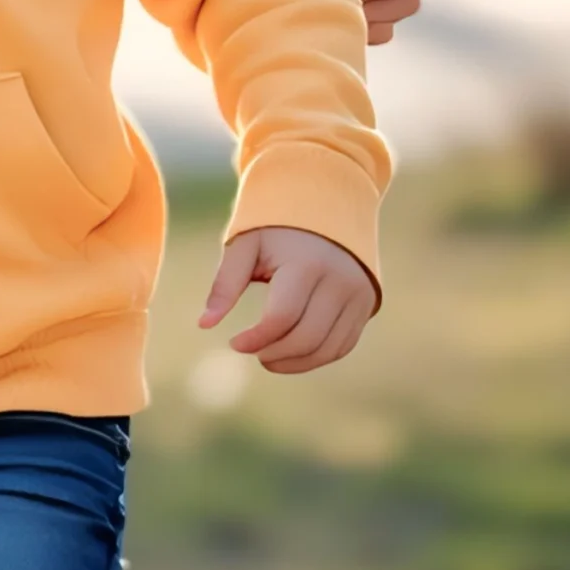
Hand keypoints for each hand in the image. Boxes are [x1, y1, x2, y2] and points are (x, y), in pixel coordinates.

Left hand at [199, 226, 375, 372]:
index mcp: (306, 264)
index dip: (256, 338)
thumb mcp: (246, 244)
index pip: (282, 317)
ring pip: (328, 348)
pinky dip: (317, 357)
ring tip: (269, 358)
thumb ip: (225, 284)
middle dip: (276, 354)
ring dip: (297, 363)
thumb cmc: (275, 228)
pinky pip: (343, 345)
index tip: (234, 344)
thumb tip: (204, 325)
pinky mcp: (365, 306)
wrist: (324, 206)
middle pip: (307, 338)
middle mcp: (338, 282)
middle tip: (253, 354)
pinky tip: (292, 355)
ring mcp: (357, 296)